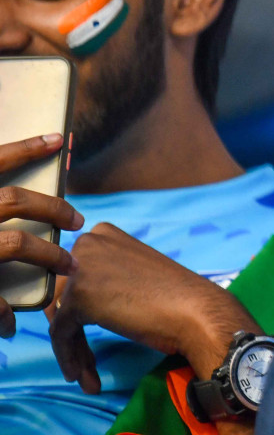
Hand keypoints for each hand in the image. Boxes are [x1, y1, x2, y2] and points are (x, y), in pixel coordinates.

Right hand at [0, 133, 81, 337]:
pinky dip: (3, 313)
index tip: (58, 139)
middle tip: (77, 221)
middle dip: (53, 208)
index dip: (24, 148)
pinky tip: (10, 324)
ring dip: (49, 255)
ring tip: (68, 268)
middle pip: (14, 200)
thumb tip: (6, 200)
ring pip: (14, 243)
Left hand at [47, 222, 258, 392]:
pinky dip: (70, 358)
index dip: (78, 308)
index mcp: (104, 234)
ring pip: (59, 316)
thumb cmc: (176, 297)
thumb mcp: (134, 274)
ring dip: (73, 350)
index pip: (72, 273)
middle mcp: (88, 243)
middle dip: (72, 330)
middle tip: (87, 360)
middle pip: (61, 294)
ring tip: (89, 374)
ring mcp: (81, 268)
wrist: (196, 312)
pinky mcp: (78, 295)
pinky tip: (85, 377)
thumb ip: (107, 277)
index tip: (91, 333)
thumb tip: (81, 303)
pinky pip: (61, 334)